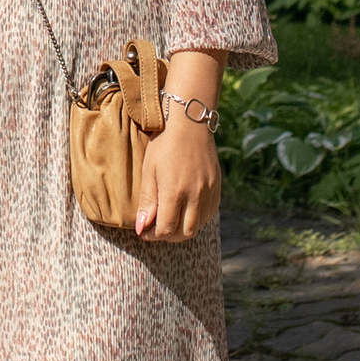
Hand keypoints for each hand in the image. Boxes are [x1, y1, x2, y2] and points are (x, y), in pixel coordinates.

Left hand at [134, 102, 220, 241]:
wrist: (190, 123)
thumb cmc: (164, 144)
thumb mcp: (149, 170)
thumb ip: (147, 201)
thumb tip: (142, 227)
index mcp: (175, 191)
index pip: (166, 229)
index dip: (153, 235)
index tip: (145, 231)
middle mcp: (196, 195)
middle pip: (185, 233)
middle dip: (168, 237)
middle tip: (157, 230)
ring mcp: (209, 191)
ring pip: (199, 226)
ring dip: (183, 230)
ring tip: (170, 221)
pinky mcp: (217, 187)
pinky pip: (209, 213)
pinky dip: (197, 219)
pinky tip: (186, 211)